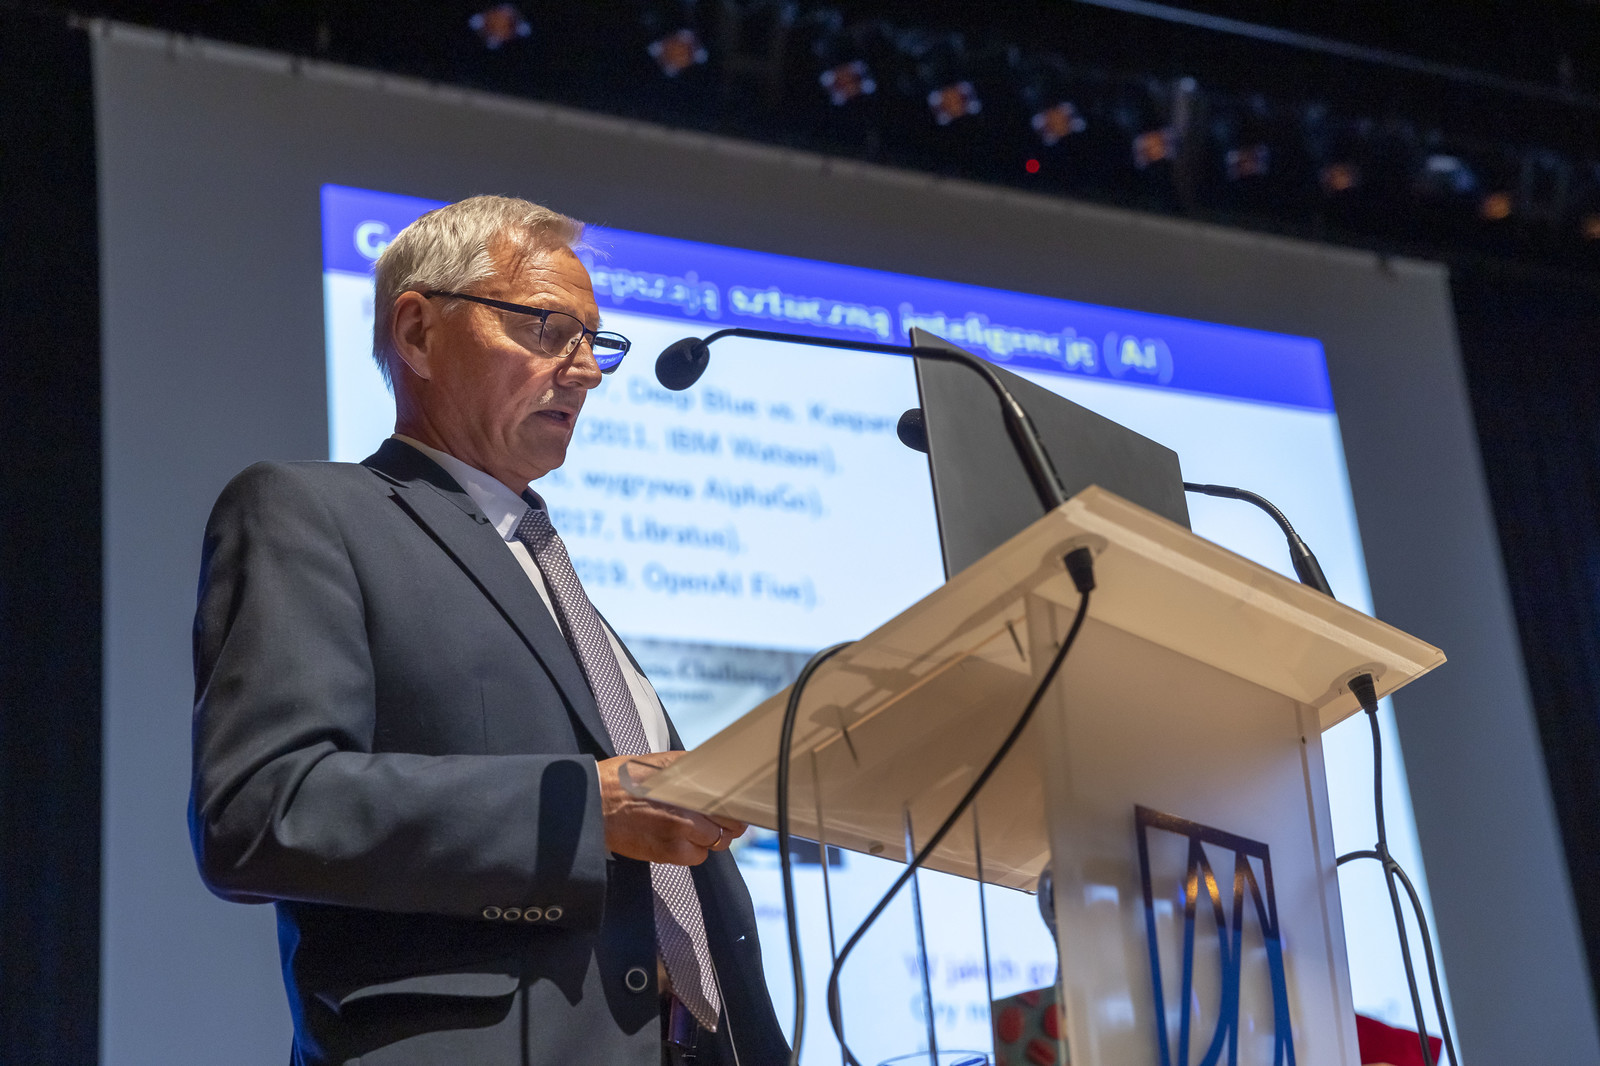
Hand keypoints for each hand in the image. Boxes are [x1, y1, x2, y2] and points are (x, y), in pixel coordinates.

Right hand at [597, 751, 748, 864]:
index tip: (739, 805)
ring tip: (696, 828)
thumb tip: (717, 773)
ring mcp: (678, 831)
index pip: (729, 798)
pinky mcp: (667, 852)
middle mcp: (687, 806)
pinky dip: (695, 851)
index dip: (737, 804)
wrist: (592, 806)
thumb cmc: (622, 781)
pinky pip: (697, 856)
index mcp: (687, 781)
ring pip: (716, 842)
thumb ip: (691, 767)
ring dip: (712, 837)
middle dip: (730, 822)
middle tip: (724, 819)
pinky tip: (681, 840)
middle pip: (729, 822)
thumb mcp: (659, 763)